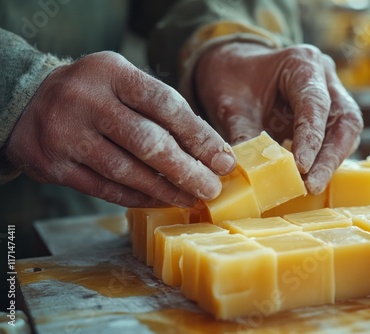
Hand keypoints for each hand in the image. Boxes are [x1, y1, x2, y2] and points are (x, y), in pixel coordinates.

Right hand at [4, 51, 235, 207]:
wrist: (28, 104)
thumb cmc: (95, 95)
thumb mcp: (125, 84)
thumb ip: (163, 111)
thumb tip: (211, 150)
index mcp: (112, 71)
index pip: (166, 104)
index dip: (200, 136)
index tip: (223, 160)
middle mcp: (86, 99)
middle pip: (149, 142)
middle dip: (187, 170)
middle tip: (212, 188)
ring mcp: (66, 133)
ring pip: (127, 171)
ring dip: (165, 190)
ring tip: (191, 197)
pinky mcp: (54, 165)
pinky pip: (106, 189)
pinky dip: (138, 198)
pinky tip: (160, 201)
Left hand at [195, 42, 362, 194]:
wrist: (232, 70)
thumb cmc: (232, 80)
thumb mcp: (231, 106)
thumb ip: (244, 136)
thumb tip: (254, 174)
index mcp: (302, 63)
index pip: (315, 103)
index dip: (311, 138)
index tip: (301, 167)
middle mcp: (324, 78)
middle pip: (345, 120)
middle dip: (330, 157)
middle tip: (313, 185)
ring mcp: (331, 97)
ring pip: (346, 132)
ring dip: (330, 162)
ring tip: (310, 187)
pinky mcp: (327, 117)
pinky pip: (335, 141)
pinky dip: (323, 161)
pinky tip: (309, 180)